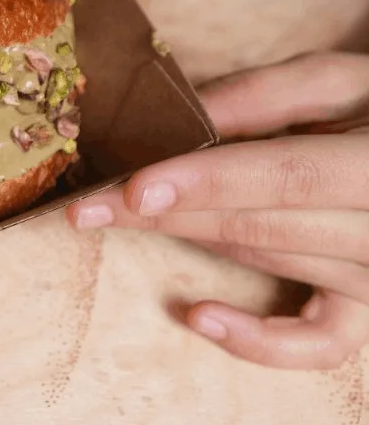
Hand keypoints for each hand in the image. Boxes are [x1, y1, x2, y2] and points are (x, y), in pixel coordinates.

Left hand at [66, 52, 368, 369]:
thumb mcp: (335, 81)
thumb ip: (263, 97)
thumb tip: (181, 119)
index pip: (288, 177)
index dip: (208, 184)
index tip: (135, 190)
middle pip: (263, 225)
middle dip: (168, 212)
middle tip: (89, 205)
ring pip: (272, 261)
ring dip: (191, 238)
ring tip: (120, 219)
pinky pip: (320, 343)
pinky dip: (261, 342)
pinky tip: (198, 315)